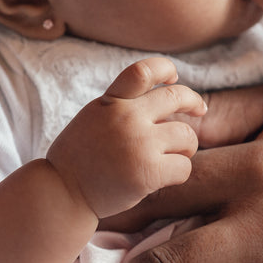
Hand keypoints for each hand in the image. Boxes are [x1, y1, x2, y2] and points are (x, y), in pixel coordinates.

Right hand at [47, 57, 207, 218]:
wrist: (63, 193)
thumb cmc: (79, 159)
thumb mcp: (94, 118)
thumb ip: (121, 106)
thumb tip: (161, 97)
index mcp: (111, 102)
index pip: (143, 71)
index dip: (165, 69)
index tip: (173, 78)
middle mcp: (126, 118)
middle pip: (177, 96)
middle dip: (194, 102)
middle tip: (199, 110)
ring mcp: (139, 144)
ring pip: (187, 135)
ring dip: (186, 146)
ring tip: (172, 156)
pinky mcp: (148, 172)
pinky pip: (184, 166)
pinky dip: (179, 172)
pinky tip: (165, 177)